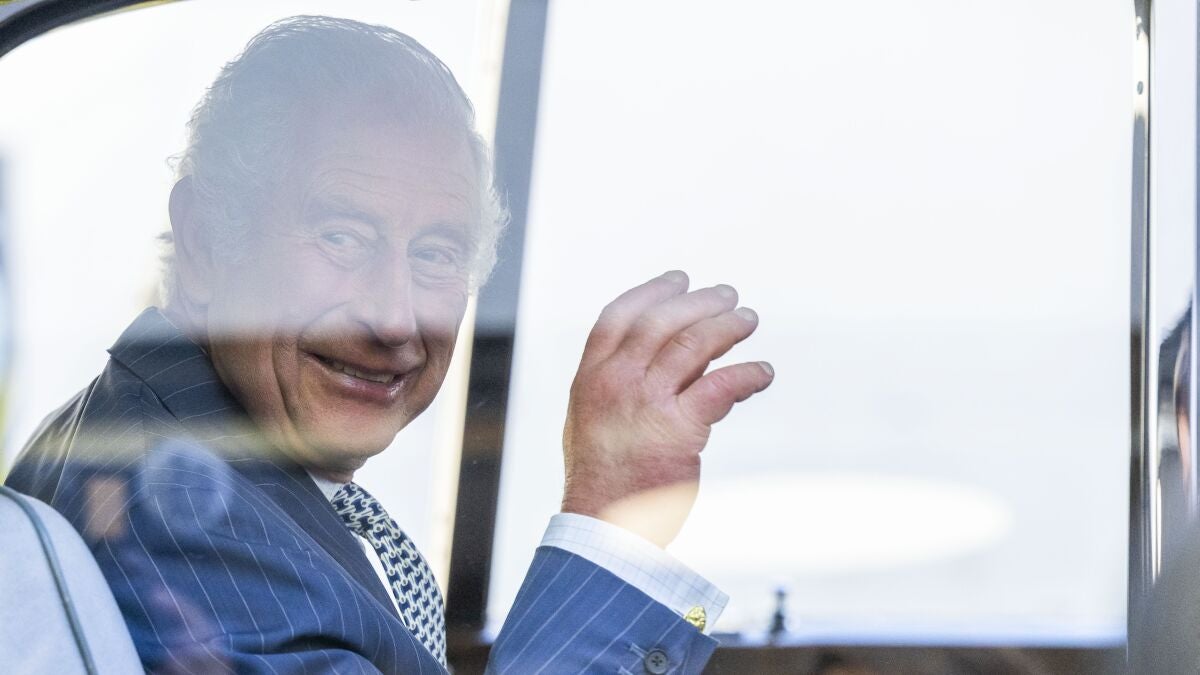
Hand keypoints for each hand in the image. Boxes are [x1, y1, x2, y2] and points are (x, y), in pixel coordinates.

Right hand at [561, 270, 773, 546]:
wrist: (603, 528)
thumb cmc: (602, 481)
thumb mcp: (589, 422)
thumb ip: (614, 388)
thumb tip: (662, 361)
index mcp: (589, 378)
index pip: (618, 317)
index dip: (651, 292)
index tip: (679, 279)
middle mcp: (615, 382)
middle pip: (661, 322)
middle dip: (698, 302)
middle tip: (728, 296)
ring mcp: (645, 402)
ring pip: (693, 344)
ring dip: (727, 327)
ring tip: (748, 320)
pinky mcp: (678, 428)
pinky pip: (721, 386)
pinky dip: (747, 374)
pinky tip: (762, 374)